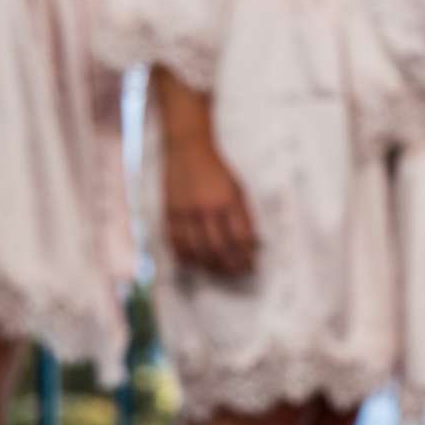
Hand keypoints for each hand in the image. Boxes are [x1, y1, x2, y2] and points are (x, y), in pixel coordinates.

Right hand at [162, 128, 257, 276]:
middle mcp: (207, 208)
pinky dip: (186, 258)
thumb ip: (245, 216)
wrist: (187, 151)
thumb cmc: (217, 171)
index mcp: (228, 201)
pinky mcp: (170, 214)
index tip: (252, 265)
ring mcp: (186, 212)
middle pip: (219, 248)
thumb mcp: (238, 189)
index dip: (246, 256)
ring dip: (210, 266)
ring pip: (197, 250)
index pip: (240, 237)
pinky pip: (176, 244)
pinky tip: (196, 264)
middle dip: (231, 265)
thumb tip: (254, 244)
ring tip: (221, 271)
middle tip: (239, 273)